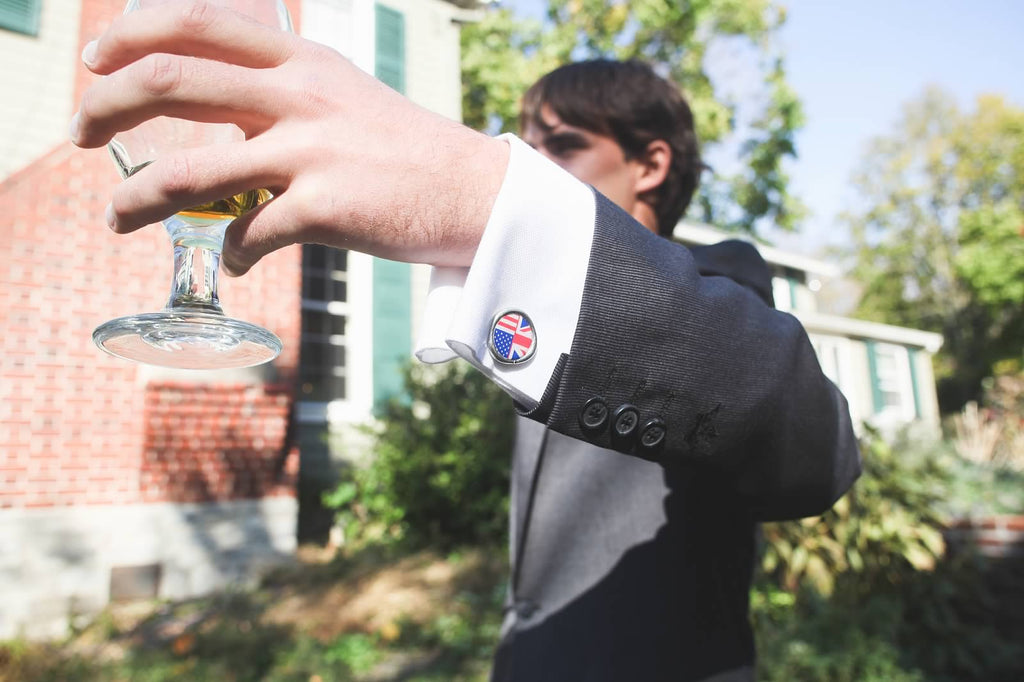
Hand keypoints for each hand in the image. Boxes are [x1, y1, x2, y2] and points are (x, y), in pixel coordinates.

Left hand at [70, 0, 508, 274]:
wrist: (472, 193)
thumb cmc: (404, 149)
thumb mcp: (342, 96)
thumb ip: (281, 95)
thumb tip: (220, 121)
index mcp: (301, 59)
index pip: (195, 23)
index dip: (129, 35)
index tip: (94, 61)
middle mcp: (299, 95)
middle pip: (170, 83)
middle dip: (103, 108)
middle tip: (75, 133)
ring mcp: (310, 152)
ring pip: (190, 172)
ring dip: (136, 198)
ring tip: (116, 218)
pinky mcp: (325, 210)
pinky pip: (247, 236)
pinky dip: (229, 253)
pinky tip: (233, 261)